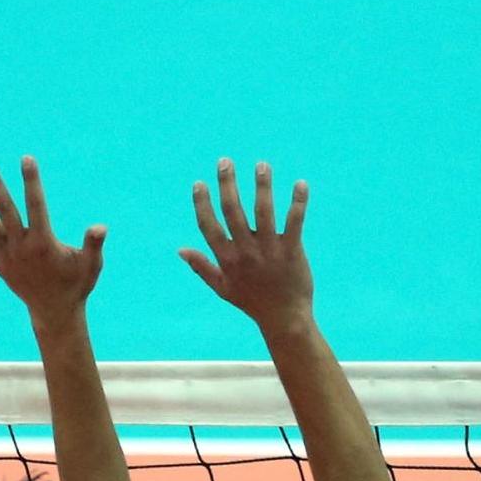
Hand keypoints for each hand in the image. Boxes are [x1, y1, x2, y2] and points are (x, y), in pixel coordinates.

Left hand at [0, 157, 106, 325]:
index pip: (36, 205)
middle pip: (5, 209)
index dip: (31, 181)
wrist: (55, 312)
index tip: (26, 158)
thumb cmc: (76, 285)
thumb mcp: (91, 265)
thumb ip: (93, 245)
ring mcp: (6, 256)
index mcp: (43, 243)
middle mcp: (21, 247)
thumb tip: (99, 227)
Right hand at [181, 158, 312, 337]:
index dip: (202, 203)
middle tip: (225, 161)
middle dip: (227, 184)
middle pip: (233, 212)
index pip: (209, 226)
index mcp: (227, 259)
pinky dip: (298, 202)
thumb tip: (180, 249)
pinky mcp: (292, 251)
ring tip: (262, 165)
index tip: (199, 182)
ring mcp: (269, 251)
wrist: (284, 318)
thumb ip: (201, 267)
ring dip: (262, 186)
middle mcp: (245, 252)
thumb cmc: (253, 302)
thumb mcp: (222, 288)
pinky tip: (300, 184)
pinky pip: (294, 222)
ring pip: (264, 212)